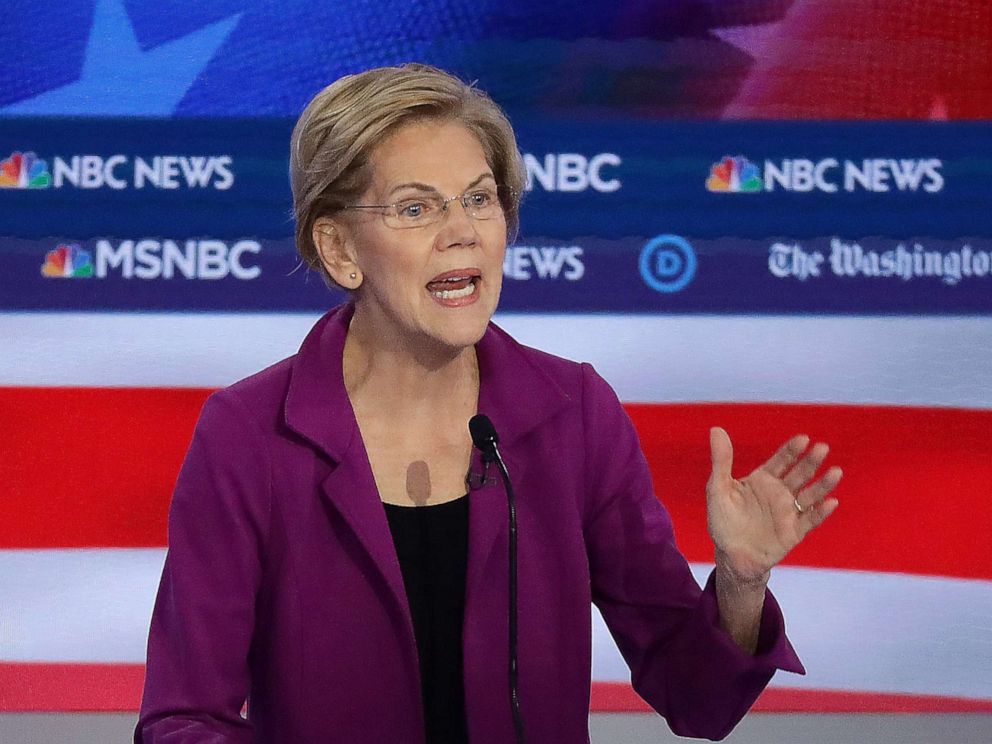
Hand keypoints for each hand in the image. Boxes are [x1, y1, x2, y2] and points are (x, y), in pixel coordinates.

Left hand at [706, 427, 841, 585]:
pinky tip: (831, 502)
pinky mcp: (794, 532)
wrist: (730, 556)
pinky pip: (810, 520)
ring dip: (823, 484)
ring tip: (836, 472)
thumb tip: (716, 429)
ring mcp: (788, 512)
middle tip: (822, 448)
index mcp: (763, 480)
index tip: (803, 439)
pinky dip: (821, 512)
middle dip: (810, 462)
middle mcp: (779, 493)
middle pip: (799, 474)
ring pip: (810, 495)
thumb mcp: (718, 489)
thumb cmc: (723, 521)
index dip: (791, 450)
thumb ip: (721, 461)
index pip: (780, 461)